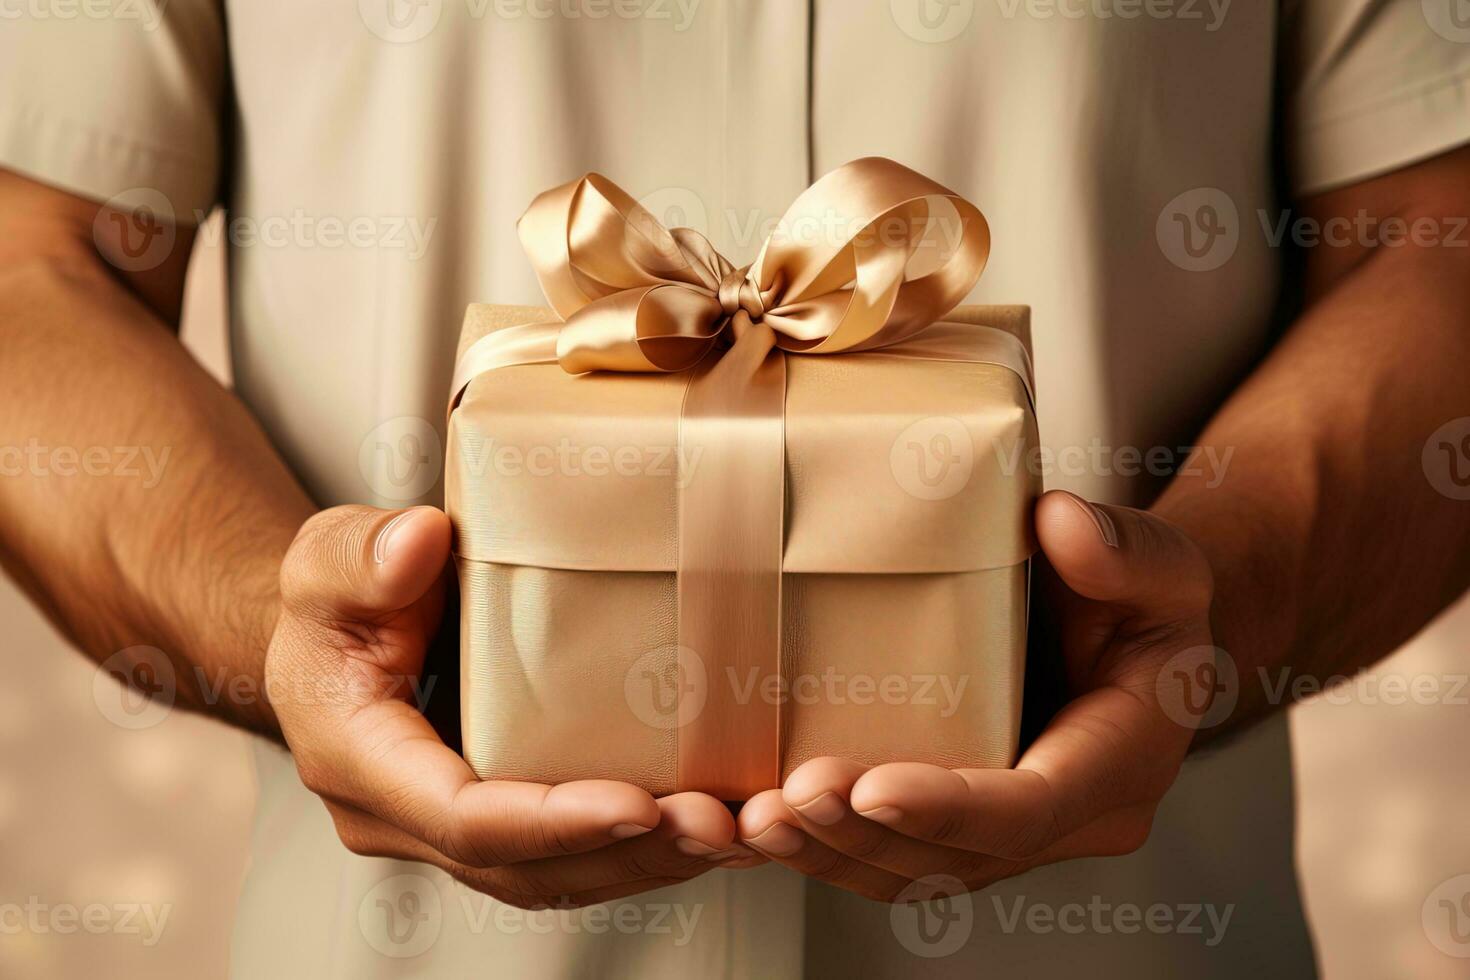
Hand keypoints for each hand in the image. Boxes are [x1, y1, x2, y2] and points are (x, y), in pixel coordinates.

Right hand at [266, 505, 758, 909]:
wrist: (331, 635)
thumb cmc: (333, 601)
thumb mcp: (327, 559)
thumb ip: (363, 555)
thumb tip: (417, 543)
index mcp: (362, 762)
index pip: (465, 819)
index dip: (556, 821)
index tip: (639, 804)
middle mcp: (405, 818)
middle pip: (527, 868)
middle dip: (629, 853)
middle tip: (718, 824)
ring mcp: (450, 832)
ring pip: (557, 877)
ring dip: (648, 863)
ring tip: (733, 832)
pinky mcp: (496, 820)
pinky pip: (568, 857)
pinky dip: (638, 850)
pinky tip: (704, 828)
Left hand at [735, 490, 1214, 901]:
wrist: (1132, 636)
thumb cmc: (1144, 601)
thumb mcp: (1160, 563)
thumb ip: (1125, 548)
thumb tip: (1060, 523)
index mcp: (1119, 765)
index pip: (1029, 809)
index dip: (948, 808)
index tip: (872, 789)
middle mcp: (1066, 820)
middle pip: (954, 857)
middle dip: (862, 835)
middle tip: (787, 799)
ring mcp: (1011, 836)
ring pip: (913, 873)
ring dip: (828, 852)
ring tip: (756, 821)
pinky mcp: (961, 827)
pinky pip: (888, 859)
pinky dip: (823, 848)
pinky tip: (760, 828)